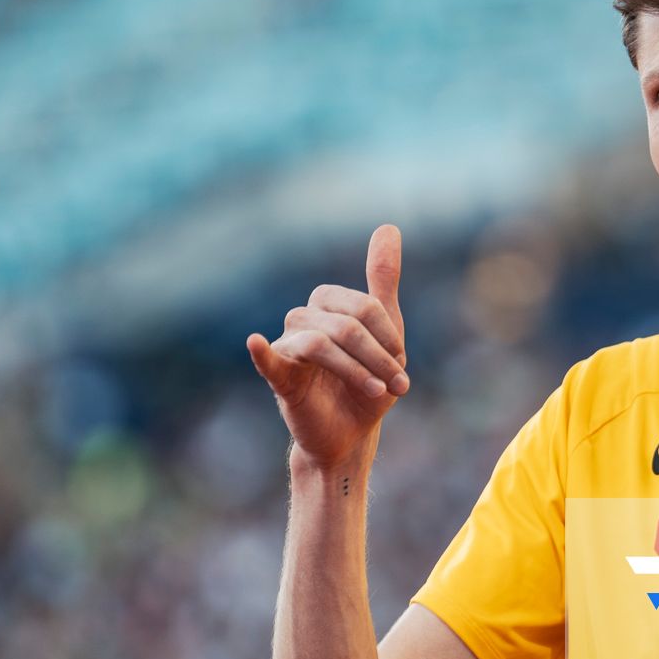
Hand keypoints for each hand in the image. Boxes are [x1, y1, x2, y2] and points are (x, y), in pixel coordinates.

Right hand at [248, 224, 409, 466]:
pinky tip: (257, 343)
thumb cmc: (367, 379)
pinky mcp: (280, 380)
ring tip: (379, 392)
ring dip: (357, 370)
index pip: (361, 306)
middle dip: (378, 356)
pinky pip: (268, 361)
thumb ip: (383, 280)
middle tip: (399, 385)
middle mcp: (303, 320)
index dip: (386, 335)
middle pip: (344, 325)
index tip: (401, 363)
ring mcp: (289, 348)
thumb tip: (388, 226)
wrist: (352, 432)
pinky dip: (262, 352)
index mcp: (327, 306)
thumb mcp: (384, 330)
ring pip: (320, 343)